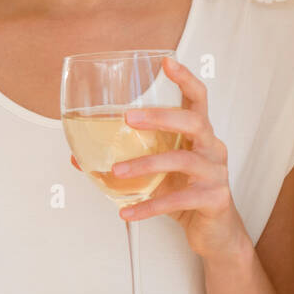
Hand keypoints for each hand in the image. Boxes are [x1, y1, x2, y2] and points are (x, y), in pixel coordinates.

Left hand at [69, 55, 250, 260]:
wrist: (215, 232)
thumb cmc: (186, 193)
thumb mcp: (158, 173)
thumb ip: (128, 159)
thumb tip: (78, 156)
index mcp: (200, 134)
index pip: (198, 98)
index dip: (185, 78)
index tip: (166, 61)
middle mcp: (212, 148)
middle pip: (193, 121)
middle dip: (160, 116)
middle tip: (128, 118)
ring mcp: (216, 173)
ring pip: (182, 161)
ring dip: (146, 165)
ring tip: (117, 172)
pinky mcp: (214, 199)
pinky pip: (178, 200)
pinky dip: (149, 207)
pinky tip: (127, 212)